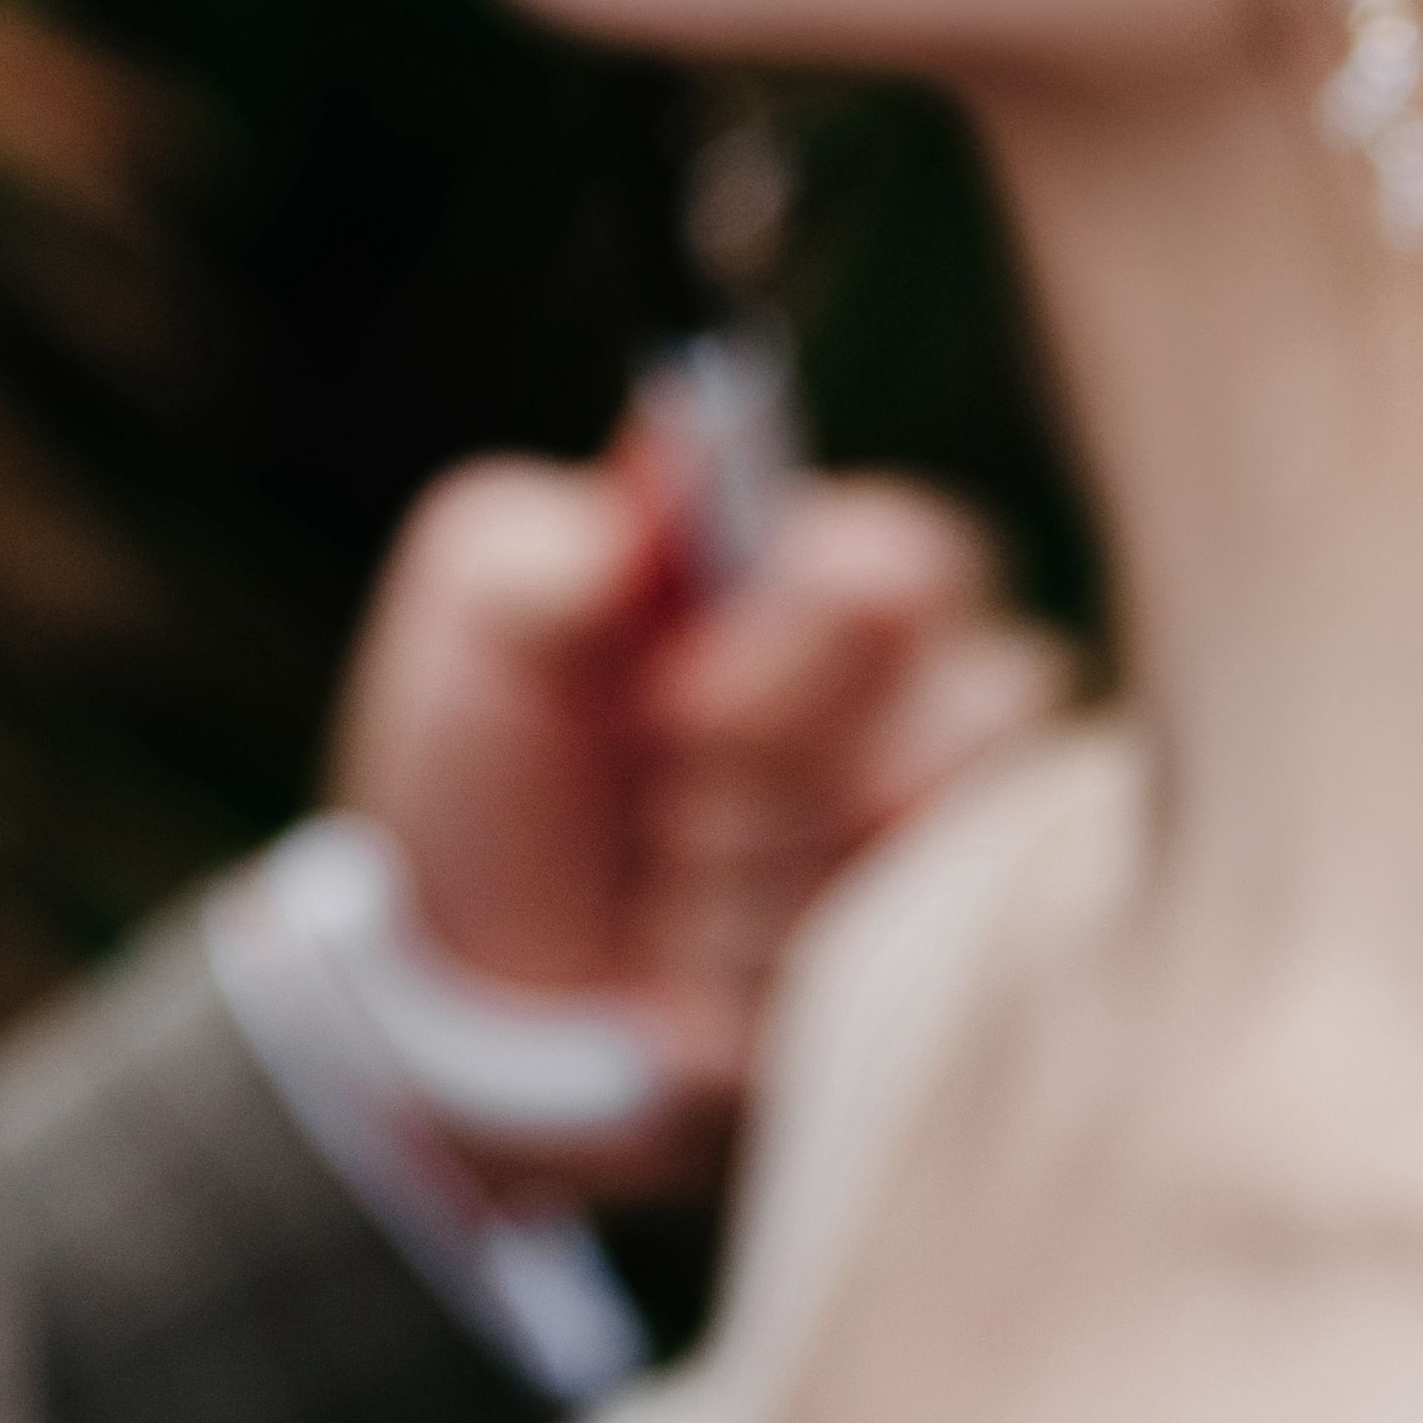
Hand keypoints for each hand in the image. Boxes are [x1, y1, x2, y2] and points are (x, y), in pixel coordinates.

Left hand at [328, 432, 1062, 1197]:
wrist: (460, 991)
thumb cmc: (482, 773)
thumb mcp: (480, 622)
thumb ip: (575, 534)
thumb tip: (673, 431)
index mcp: (824, 585)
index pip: (917, 562)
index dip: (800, 641)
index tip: (667, 700)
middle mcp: (922, 703)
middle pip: (962, 716)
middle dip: (761, 781)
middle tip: (652, 805)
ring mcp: (937, 852)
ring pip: (911, 857)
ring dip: (736, 887)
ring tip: (654, 893)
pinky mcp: (920, 988)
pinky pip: (881, 980)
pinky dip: (741, 981)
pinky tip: (681, 982)